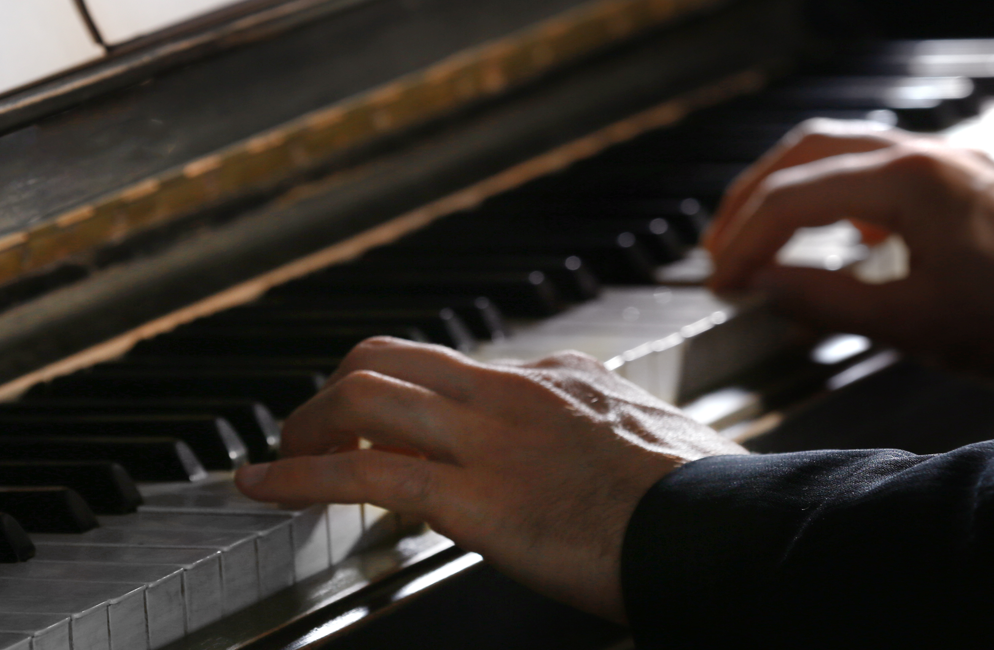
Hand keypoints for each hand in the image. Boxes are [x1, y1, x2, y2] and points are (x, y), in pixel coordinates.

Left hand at [234, 337, 746, 622]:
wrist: (730, 530)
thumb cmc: (713, 507)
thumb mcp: (668, 450)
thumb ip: (617, 443)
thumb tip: (611, 465)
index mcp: (568, 379)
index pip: (463, 372)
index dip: (411, 402)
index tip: (390, 429)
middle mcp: (519, 392)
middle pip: (393, 358)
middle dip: (336, 391)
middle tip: (309, 429)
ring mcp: (493, 439)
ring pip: (364, 397)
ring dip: (305, 426)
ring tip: (275, 457)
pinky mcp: (475, 497)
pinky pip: (362, 472)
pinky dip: (297, 475)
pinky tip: (263, 487)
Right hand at [706, 119, 993, 388]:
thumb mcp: (909, 325)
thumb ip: (822, 301)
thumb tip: (759, 287)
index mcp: (909, 183)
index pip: (794, 198)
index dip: (744, 242)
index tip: (720, 284)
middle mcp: (929, 157)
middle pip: (808, 151)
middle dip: (754, 198)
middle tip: (720, 248)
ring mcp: (953, 164)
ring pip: (846, 151)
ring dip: (795, 190)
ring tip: (764, 239)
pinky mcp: (971, 183)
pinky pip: (884, 167)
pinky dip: (841, 193)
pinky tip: (844, 238)